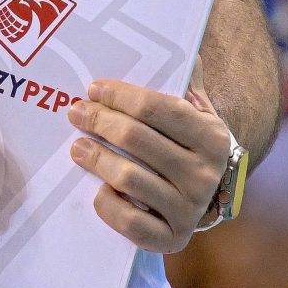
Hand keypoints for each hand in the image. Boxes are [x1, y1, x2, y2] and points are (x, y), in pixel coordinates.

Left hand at [66, 82, 232, 253]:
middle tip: (75, 113)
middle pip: (135, 138)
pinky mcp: (171, 239)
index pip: (156, 108)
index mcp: (213, 138)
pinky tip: (98, 189)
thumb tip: (188, 48)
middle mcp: (205, 175)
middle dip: (98, 120)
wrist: (204, 204)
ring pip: (127, 178)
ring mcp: (189, 209)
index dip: (119, 95)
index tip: (93, 89)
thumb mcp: (198, 117)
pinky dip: (108, 204)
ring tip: (77, 147)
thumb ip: (188, 86)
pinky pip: (130, 222)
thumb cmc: (189, 151)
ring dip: (95, 158)